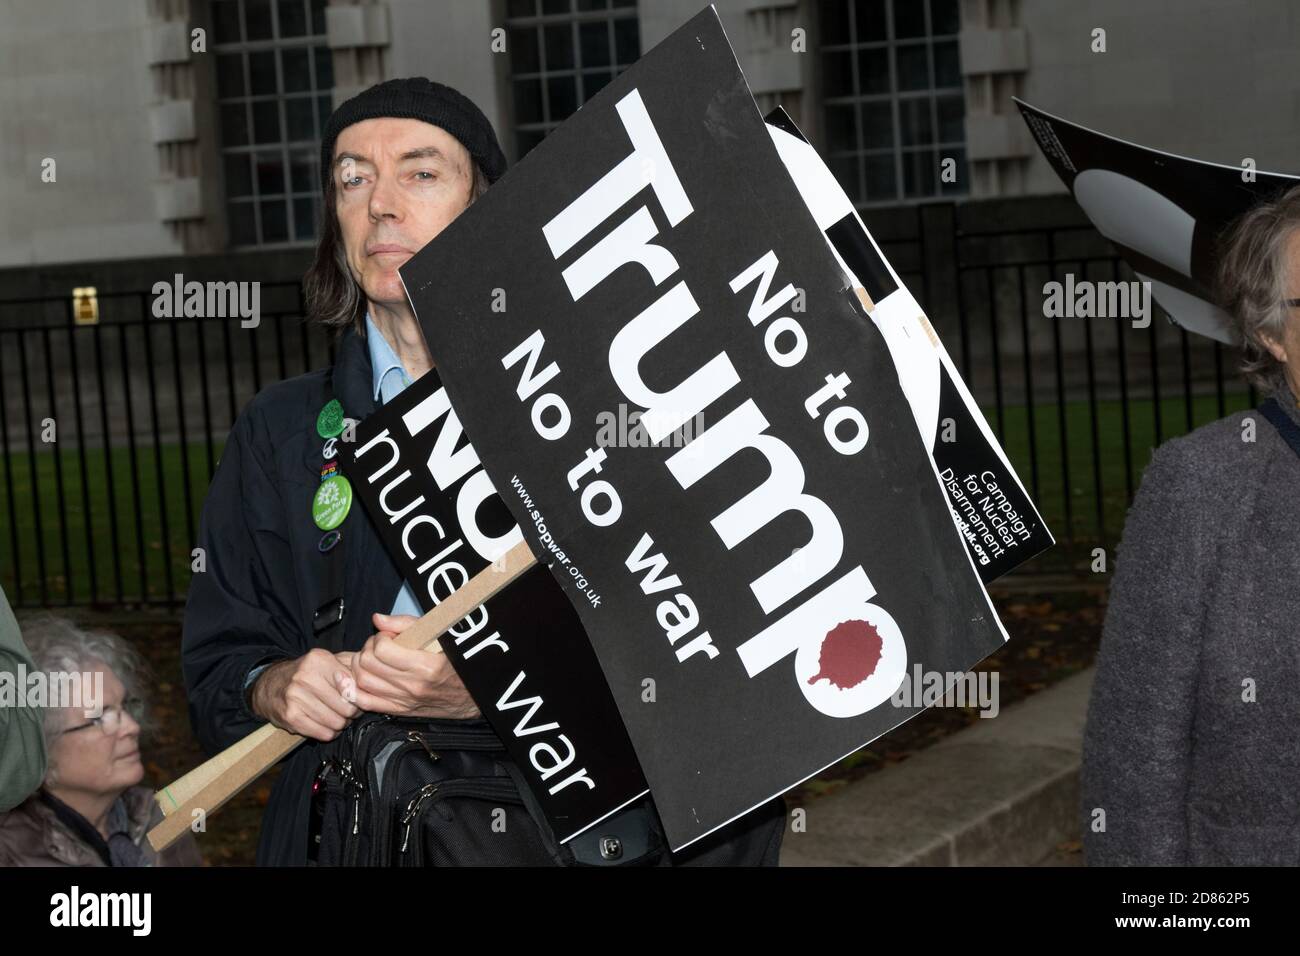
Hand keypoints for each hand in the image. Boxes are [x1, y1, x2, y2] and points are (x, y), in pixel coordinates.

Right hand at [251, 649, 360, 740]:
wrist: (269, 686)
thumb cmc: (306, 674)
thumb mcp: (326, 661)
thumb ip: (349, 666)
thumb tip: (371, 677)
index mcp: (319, 660)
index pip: (353, 686)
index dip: (360, 697)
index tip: (358, 699)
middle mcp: (306, 677)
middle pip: (347, 707)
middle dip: (352, 713)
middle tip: (349, 711)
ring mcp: (296, 698)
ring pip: (337, 722)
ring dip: (341, 724)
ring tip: (337, 717)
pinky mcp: (291, 717)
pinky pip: (324, 733)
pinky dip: (329, 732)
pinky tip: (325, 725)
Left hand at [345, 613, 480, 719]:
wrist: (473, 695)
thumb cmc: (458, 662)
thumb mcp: (440, 636)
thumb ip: (407, 624)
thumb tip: (378, 619)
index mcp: (425, 666)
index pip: (381, 649)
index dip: (380, 636)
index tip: (389, 635)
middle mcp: (412, 686)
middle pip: (366, 664)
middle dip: (367, 648)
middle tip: (378, 644)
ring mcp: (404, 701)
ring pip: (362, 682)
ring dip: (361, 666)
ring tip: (373, 659)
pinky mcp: (399, 711)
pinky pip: (366, 703)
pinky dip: (356, 689)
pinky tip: (363, 677)